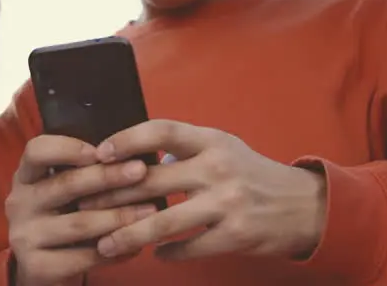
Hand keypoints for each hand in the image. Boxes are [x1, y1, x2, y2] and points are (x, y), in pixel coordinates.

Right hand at [5, 134, 156, 285]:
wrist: (41, 267)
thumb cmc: (61, 217)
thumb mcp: (61, 190)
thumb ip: (83, 172)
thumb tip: (131, 154)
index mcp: (25, 176)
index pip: (36, 151)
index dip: (68, 148)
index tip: (100, 150)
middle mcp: (19, 203)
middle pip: (65, 184)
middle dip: (108, 176)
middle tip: (141, 171)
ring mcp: (24, 236)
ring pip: (79, 223)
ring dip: (119, 216)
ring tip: (150, 211)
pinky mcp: (36, 266)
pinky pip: (83, 257)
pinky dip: (115, 249)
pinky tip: (136, 244)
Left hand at [78, 120, 327, 261]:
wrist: (302, 205)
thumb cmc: (252, 174)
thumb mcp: (223, 148)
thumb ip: (184, 150)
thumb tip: (133, 156)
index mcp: (211, 140)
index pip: (161, 131)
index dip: (127, 139)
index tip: (100, 153)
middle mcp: (218, 167)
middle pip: (152, 180)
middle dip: (112, 195)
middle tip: (84, 205)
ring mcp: (227, 202)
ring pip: (164, 221)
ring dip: (129, 235)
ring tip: (106, 244)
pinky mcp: (235, 234)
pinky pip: (189, 248)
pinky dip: (168, 254)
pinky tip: (154, 255)